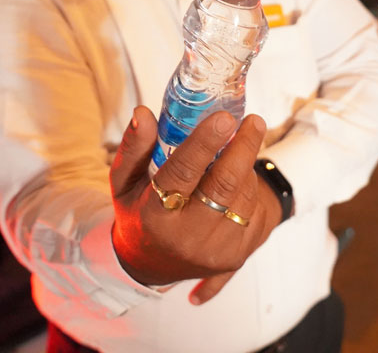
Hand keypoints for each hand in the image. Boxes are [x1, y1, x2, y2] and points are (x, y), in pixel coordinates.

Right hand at [109, 106, 281, 303]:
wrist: (153, 263)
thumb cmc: (139, 212)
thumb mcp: (125, 182)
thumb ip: (134, 147)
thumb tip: (143, 114)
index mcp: (154, 216)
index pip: (182, 174)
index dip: (204, 143)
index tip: (224, 118)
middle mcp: (186, 238)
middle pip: (223, 185)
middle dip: (244, 147)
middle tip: (253, 120)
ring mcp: (214, 251)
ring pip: (242, 196)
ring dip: (245, 166)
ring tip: (239, 147)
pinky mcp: (235, 257)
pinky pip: (251, 212)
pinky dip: (248, 187)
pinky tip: (238, 177)